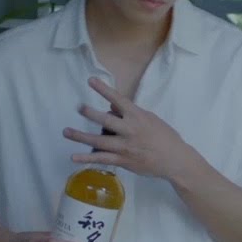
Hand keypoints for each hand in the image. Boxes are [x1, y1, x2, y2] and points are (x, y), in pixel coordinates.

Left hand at [63, 77, 198, 180]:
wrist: (175, 159)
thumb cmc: (165, 136)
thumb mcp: (150, 119)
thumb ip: (130, 113)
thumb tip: (111, 106)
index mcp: (137, 116)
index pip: (118, 100)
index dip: (104, 90)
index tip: (91, 80)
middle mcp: (129, 130)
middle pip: (106, 120)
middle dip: (90, 113)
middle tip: (78, 107)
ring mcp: (125, 146)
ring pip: (99, 141)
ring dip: (81, 136)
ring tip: (66, 132)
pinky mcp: (123, 160)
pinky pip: (102, 159)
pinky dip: (87, 158)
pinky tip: (74, 157)